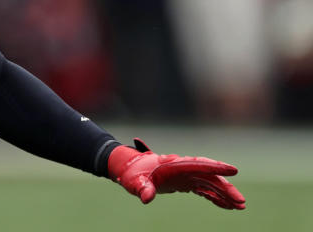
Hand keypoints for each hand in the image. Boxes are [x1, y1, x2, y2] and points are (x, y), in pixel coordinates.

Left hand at [109, 138, 245, 209]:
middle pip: (209, 176)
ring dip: (224, 194)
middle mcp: (183, 168)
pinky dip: (216, 197)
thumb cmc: (131, 174)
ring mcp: (186, 175)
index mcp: (174, 165)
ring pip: (210, 183)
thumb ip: (142, 188)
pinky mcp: (185, 183)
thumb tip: (146, 198)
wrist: (129, 170)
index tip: (234, 170)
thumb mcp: (134, 182)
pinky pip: (204, 190)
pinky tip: (227, 206)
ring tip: (240, 206)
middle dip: (226, 188)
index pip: (198, 164)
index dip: (216, 167)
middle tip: (241, 202)